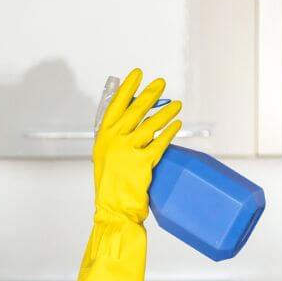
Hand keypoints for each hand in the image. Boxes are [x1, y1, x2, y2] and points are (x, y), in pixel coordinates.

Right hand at [93, 68, 181, 223]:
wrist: (113, 206)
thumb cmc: (110, 181)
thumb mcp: (105, 154)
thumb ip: (115, 135)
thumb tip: (133, 114)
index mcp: (103, 136)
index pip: (115, 104)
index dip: (127, 87)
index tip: (137, 73)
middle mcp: (114, 140)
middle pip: (135, 111)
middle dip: (150, 94)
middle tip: (161, 83)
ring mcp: (128, 150)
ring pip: (151, 125)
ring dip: (166, 112)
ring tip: (178, 105)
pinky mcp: (142, 162)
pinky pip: (160, 142)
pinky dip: (170, 132)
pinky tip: (177, 124)